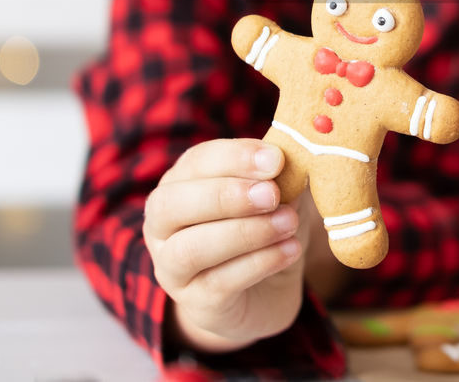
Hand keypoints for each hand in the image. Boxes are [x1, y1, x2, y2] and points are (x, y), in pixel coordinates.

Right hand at [143, 139, 304, 351]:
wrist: (268, 291)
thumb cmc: (267, 227)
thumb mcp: (278, 195)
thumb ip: (279, 176)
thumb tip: (296, 155)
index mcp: (181, 183)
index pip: (195, 162)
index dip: (234, 158)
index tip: (276, 159)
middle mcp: (163, 225)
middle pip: (171, 205)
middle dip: (225, 196)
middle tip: (272, 194)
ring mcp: (172, 268)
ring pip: (190, 249)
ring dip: (245, 232)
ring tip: (289, 222)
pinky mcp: (196, 303)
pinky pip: (218, 283)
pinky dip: (259, 263)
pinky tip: (290, 250)